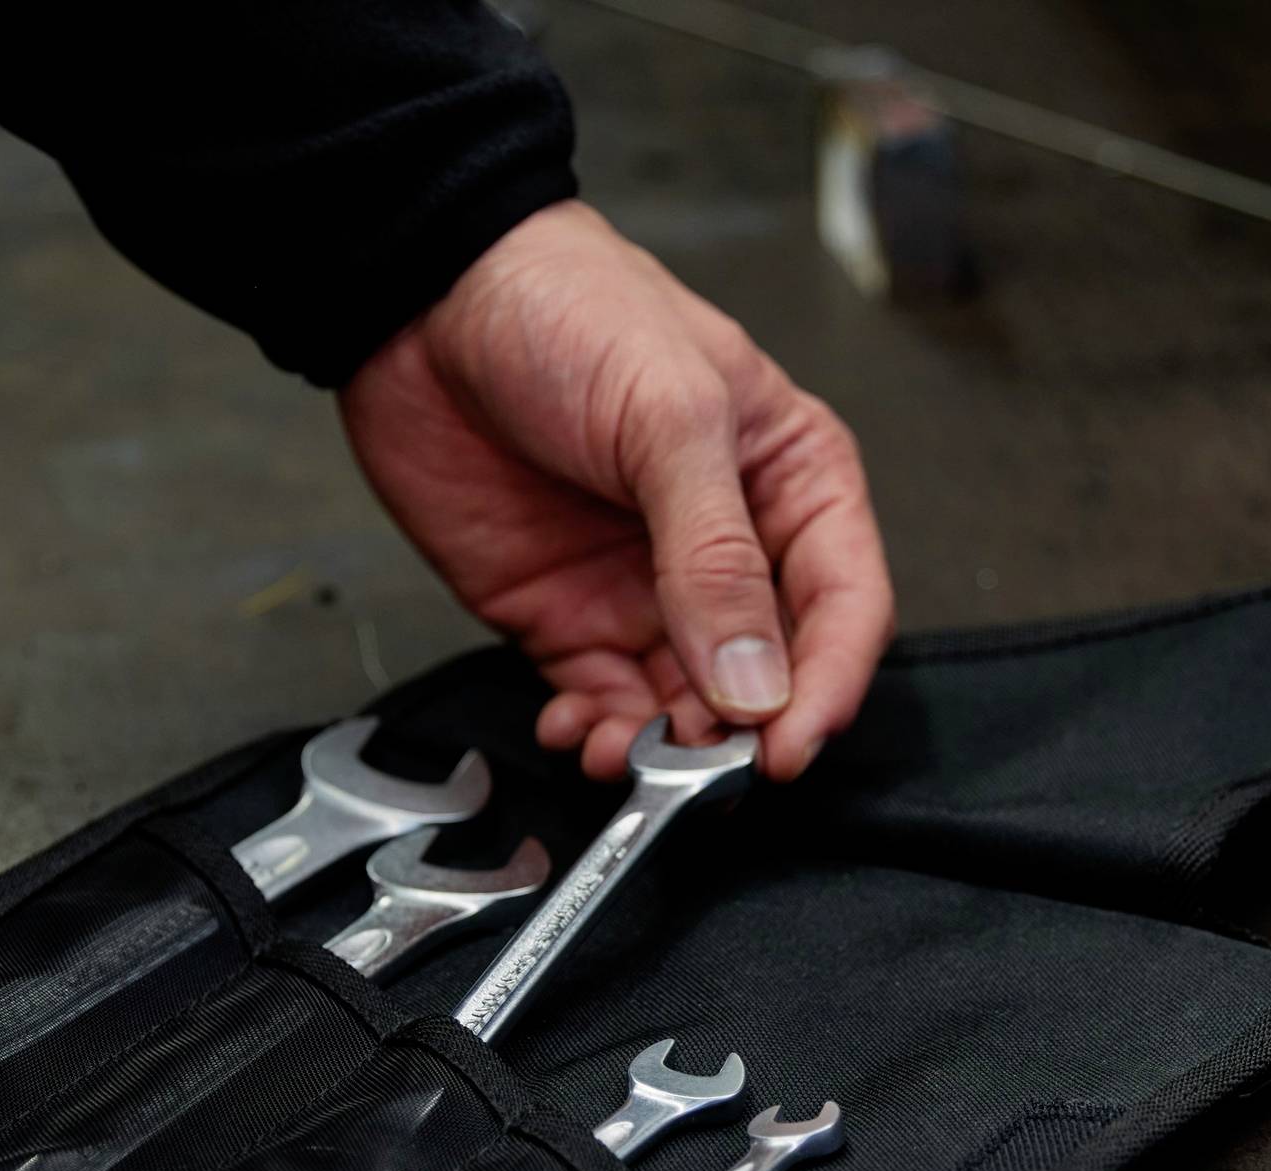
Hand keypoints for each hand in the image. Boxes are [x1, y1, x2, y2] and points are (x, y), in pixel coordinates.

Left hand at [340, 201, 892, 780]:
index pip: (844, 607)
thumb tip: (755, 681)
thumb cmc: (568, 308)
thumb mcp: (668, 417)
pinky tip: (575, 732)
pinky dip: (597, 736)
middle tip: (699, 769)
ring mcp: (646, 591)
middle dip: (738, 737)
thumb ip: (715, 556)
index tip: (787, 746)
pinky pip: (604, 706)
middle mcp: (729, 548)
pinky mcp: (566, 619)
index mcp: (788, 481)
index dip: (827, 687)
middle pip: (770, 678)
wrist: (425, 300)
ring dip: (663, 752)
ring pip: (686, 710)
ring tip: (623, 753)